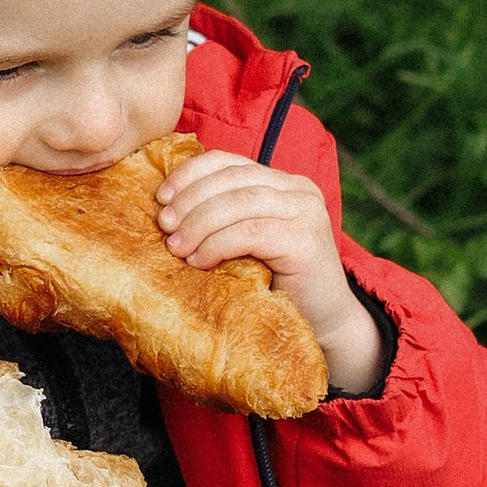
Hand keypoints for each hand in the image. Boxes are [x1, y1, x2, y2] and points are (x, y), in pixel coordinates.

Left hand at [154, 150, 383, 395]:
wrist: (325, 324)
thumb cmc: (276, 285)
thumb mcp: (248, 242)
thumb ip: (225, 218)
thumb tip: (166, 209)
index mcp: (283, 183)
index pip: (229, 162)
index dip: (190, 173)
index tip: (161, 196)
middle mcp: (299, 190)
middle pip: (232, 179)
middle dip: (190, 198)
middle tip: (164, 224)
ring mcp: (306, 212)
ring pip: (239, 203)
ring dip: (199, 222)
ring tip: (175, 245)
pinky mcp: (306, 241)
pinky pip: (251, 233)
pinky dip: (218, 244)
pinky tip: (198, 260)